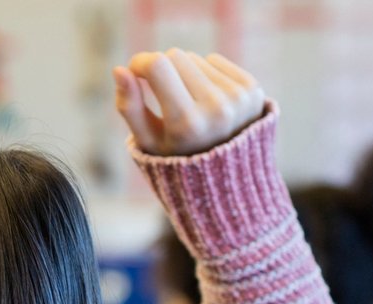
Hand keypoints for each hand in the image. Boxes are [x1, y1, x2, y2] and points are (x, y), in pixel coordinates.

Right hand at [114, 49, 266, 156]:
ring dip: (184, 73)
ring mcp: (238, 97)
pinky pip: (215, 60)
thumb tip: (119, 69)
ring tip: (188, 103)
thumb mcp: (147, 141)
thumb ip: (129, 107)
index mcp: (186, 123)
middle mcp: (216, 108)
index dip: (140, 62)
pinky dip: (205, 74)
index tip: (134, 71)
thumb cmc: (178, 158)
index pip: (157, 66)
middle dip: (162, 69)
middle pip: (175, 56)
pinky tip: (207, 99)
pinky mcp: (252, 88)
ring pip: (195, 58)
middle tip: (163, 94)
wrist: (230, 177)